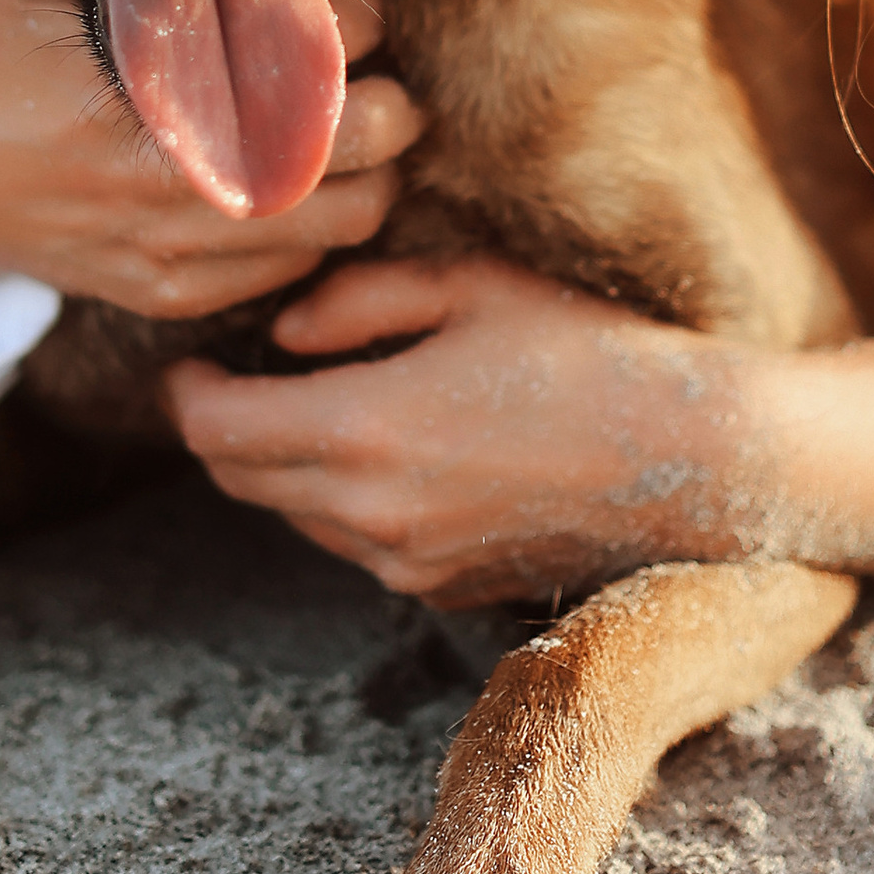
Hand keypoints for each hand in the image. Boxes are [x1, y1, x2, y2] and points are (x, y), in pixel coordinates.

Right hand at [0, 0, 420, 316]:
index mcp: (136, 106)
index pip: (309, 60)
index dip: (350, 18)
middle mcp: (166, 196)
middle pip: (363, 150)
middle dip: (386, 93)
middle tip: (358, 60)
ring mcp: (178, 258)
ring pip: (352, 218)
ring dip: (369, 162)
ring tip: (340, 112)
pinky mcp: (181, 295)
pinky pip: (305, 263)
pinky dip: (322, 214)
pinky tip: (291, 163)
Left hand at [163, 255, 762, 604]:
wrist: (686, 455)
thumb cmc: (582, 348)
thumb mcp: (467, 285)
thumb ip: (357, 302)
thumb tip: (283, 336)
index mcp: (366, 430)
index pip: (218, 429)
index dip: (188, 393)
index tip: (191, 362)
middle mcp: (371, 513)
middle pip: (241, 480)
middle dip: (223, 428)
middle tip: (236, 376)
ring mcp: (406, 562)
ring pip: (295, 513)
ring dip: (285, 465)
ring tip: (323, 402)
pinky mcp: (440, 587)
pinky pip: (354, 542)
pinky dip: (343, 497)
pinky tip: (394, 446)